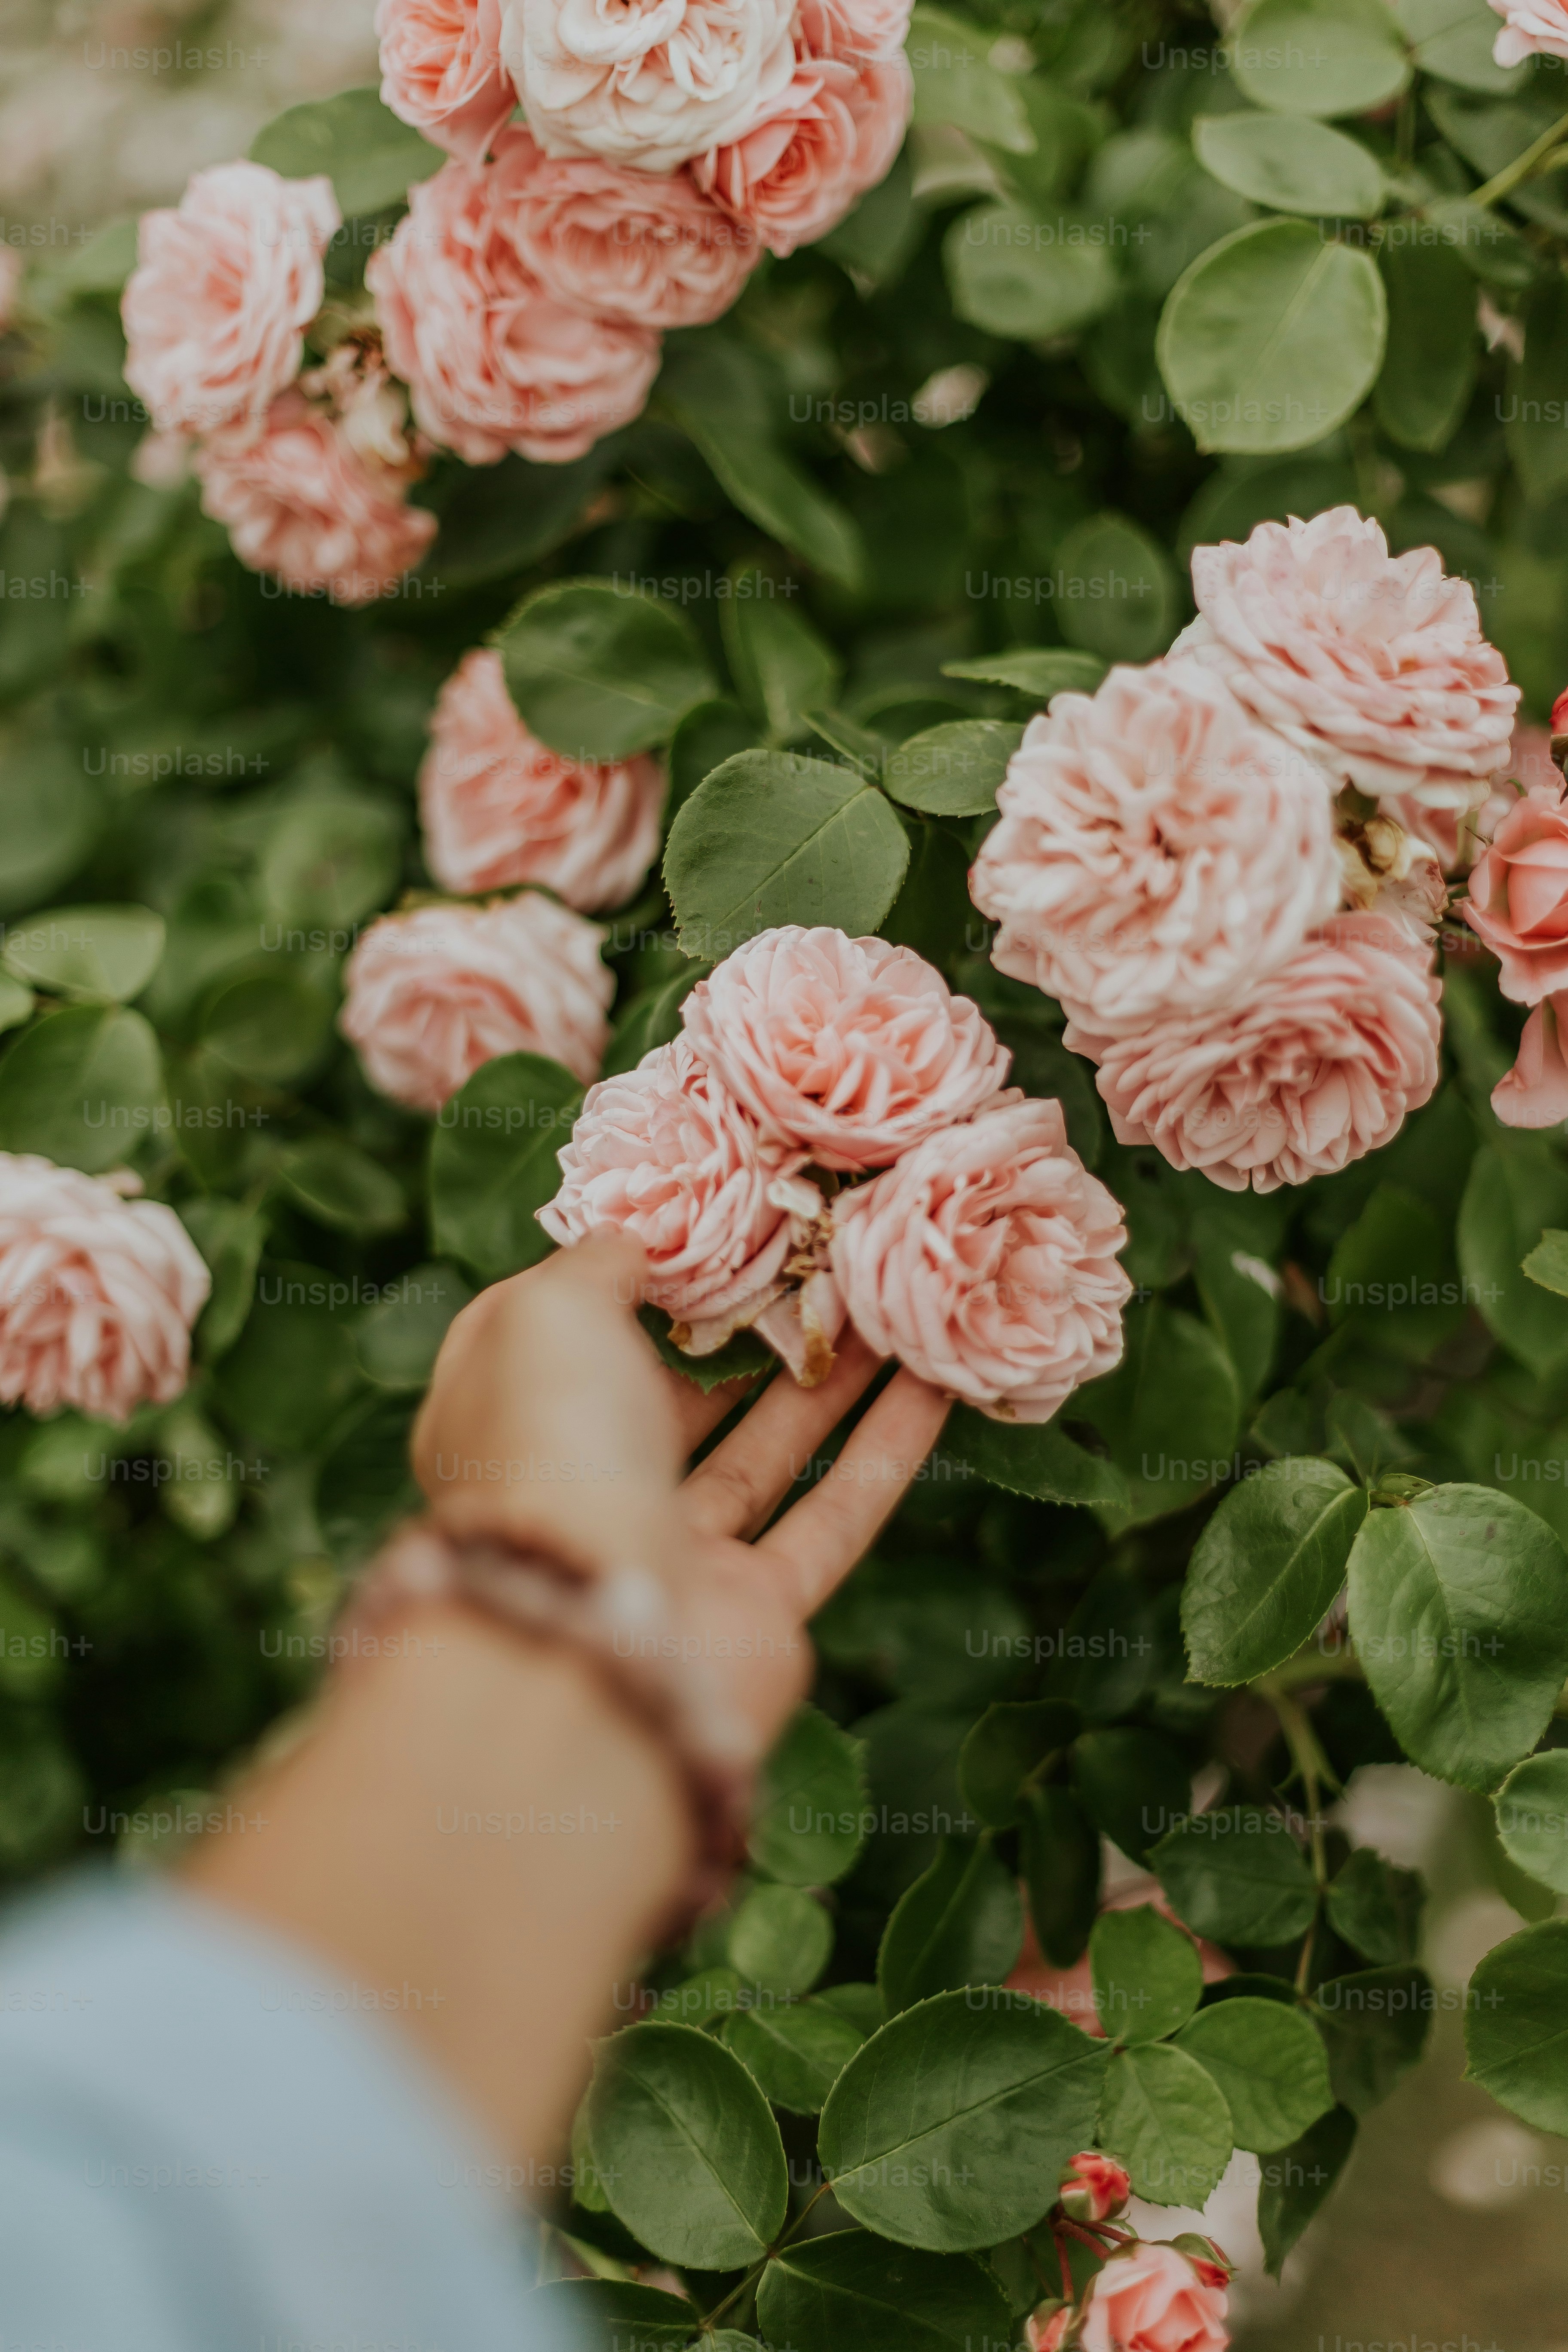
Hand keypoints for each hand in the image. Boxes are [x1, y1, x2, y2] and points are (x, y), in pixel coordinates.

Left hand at [413, 1246, 950, 1754]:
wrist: (595, 1635)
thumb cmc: (550, 1448)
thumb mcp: (546, 1314)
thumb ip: (595, 1267)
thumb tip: (641, 1242)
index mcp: (503, 1422)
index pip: (560, 1335)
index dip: (627, 1277)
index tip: (705, 1226)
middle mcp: (581, 1492)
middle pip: (673, 1397)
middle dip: (749, 1330)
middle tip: (822, 1261)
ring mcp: (668, 1557)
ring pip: (761, 1454)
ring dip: (830, 1379)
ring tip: (894, 1305)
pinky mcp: (755, 1613)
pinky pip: (831, 1518)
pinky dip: (884, 1451)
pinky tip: (937, 1386)